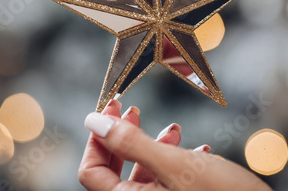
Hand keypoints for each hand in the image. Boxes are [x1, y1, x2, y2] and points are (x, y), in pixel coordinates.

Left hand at [78, 99, 272, 190]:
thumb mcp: (173, 163)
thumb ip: (130, 144)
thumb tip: (93, 121)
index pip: (91, 171)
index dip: (97, 137)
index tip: (112, 107)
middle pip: (114, 170)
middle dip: (124, 137)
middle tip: (135, 110)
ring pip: (142, 173)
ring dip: (153, 145)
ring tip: (174, 129)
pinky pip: (165, 180)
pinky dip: (174, 159)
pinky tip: (196, 149)